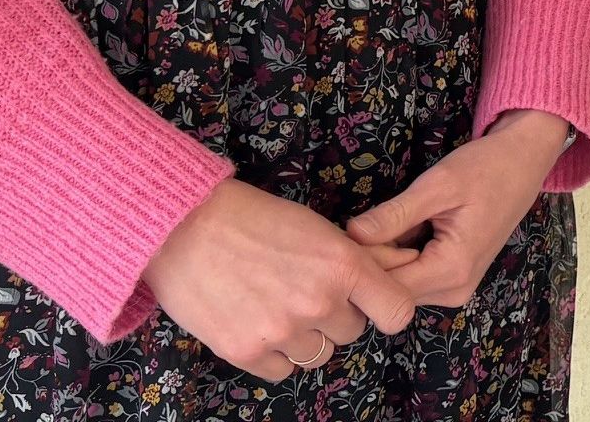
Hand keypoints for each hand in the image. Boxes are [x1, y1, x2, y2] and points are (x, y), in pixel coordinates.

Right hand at [145, 179, 418, 379]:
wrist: (185, 227)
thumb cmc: (256, 218)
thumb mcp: (318, 227)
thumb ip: (359, 256)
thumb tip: (404, 263)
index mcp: (343, 265)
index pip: (397, 312)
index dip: (387, 309)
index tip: (373, 303)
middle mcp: (318, 302)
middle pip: (351, 332)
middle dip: (335, 315)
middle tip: (305, 290)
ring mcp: (281, 331)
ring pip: (318, 354)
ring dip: (305, 336)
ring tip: (276, 304)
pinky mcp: (245, 352)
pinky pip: (282, 371)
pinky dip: (274, 354)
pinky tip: (258, 323)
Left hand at [346, 110, 574, 309]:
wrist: (523, 161)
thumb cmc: (485, 168)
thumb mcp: (436, 185)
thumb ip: (393, 215)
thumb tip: (349, 235)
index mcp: (451, 271)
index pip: (386, 287)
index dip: (362, 263)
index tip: (348, 232)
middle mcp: (453, 290)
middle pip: (391, 289)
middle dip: (372, 259)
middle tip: (366, 221)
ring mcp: (454, 287)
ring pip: (399, 284)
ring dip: (386, 256)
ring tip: (387, 222)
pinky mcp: (453, 279)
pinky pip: (413, 276)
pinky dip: (400, 255)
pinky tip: (403, 229)